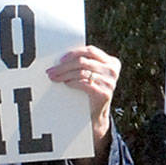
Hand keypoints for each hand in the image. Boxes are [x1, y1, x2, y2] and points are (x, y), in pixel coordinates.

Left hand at [47, 44, 119, 160]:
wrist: (97, 113)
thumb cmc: (92, 90)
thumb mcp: (93, 73)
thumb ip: (85, 63)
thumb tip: (62, 57)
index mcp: (111, 62)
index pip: (90, 51)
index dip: (74, 53)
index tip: (61, 59)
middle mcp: (113, 70)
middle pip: (84, 62)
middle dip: (65, 66)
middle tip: (52, 70)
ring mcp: (110, 82)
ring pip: (81, 72)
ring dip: (65, 74)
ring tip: (54, 77)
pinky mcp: (104, 93)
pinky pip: (84, 84)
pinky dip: (72, 82)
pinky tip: (65, 83)